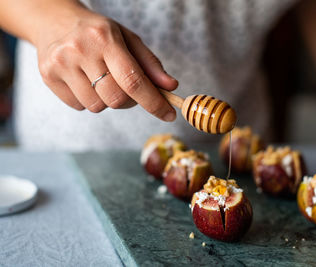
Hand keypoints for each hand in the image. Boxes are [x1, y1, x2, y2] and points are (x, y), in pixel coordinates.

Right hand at [35, 5, 177, 120]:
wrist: (55, 21)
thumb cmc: (99, 33)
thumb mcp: (128, 39)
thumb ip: (150, 64)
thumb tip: (170, 87)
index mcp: (105, 38)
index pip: (133, 80)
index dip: (154, 102)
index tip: (169, 114)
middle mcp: (80, 50)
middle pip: (116, 99)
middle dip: (130, 102)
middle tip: (130, 91)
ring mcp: (61, 64)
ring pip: (97, 107)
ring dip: (107, 101)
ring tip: (102, 80)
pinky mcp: (48, 77)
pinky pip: (79, 107)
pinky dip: (89, 100)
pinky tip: (85, 81)